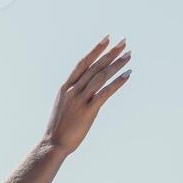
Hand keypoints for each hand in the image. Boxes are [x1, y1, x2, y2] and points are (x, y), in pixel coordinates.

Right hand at [44, 36, 131, 153]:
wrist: (53, 144)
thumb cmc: (59, 127)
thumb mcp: (63, 105)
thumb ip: (74, 94)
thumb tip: (85, 89)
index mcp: (65, 87)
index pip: (83, 63)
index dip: (95, 50)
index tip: (107, 39)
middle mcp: (73, 90)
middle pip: (95, 67)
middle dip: (110, 53)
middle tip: (124, 42)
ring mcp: (80, 100)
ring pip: (101, 76)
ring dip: (116, 64)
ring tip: (128, 55)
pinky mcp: (88, 111)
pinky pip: (105, 93)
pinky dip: (117, 82)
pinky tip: (127, 75)